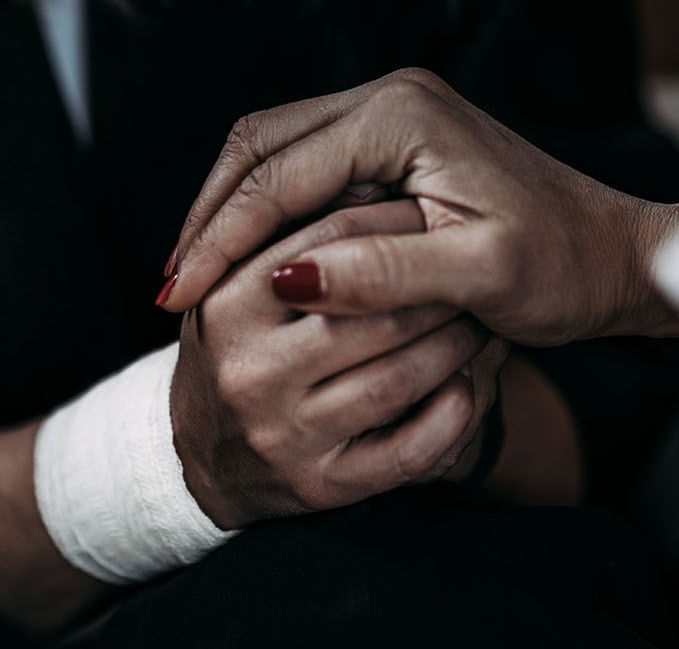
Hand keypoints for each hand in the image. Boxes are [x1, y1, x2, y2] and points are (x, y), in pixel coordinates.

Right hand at [160, 69, 678, 344]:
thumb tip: (286, 279)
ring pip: (272, 151)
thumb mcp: (480, 277)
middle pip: (259, 146)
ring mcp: (390, 114)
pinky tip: (246, 266)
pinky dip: (263, 212)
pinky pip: (302, 166)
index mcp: (403, 114)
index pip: (278, 171)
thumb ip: (385, 272)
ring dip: (229, 213)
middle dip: (208, 218)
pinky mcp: (394, 141)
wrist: (616, 254)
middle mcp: (390, 98)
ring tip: (192, 282)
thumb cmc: (562, 268)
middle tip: (170, 293)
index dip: (220, 238)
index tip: (177, 299)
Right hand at [169, 200, 502, 528]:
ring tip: (481, 313)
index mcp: (227, 300)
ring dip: (453, 345)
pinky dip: (453, 416)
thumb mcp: (249, 279)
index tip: (438, 210)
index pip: (323, 238)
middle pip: (367, 313)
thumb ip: (306, 236)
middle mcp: (245, 369)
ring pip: (397, 379)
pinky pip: (407, 454)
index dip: (388, 221)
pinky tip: (472, 385)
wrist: (197, 463)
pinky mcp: (316, 487)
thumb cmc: (240, 341)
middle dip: (428, 286)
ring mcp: (280, 435)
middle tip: (472, 259)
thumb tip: (363, 189)